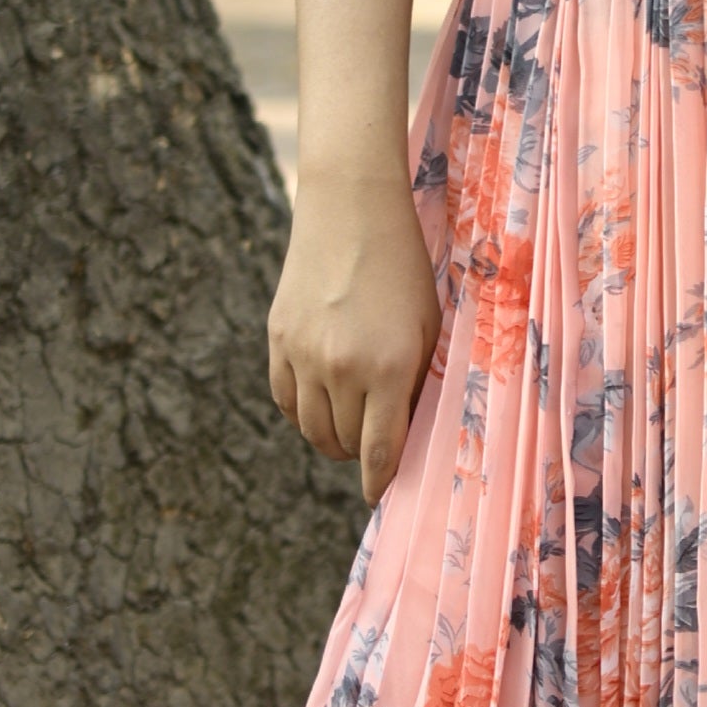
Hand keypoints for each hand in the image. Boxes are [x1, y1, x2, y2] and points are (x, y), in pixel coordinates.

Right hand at [268, 172, 443, 502]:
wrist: (350, 211)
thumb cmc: (404, 268)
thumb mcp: (428, 327)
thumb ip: (416, 381)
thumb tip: (403, 431)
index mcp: (388, 368)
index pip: (379, 450)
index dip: (378, 480)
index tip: (379, 495)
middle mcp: (341, 368)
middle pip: (343, 443)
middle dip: (359, 456)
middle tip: (371, 453)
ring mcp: (303, 355)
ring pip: (311, 428)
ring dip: (329, 441)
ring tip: (346, 435)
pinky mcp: (278, 340)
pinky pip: (285, 399)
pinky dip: (301, 415)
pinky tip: (318, 410)